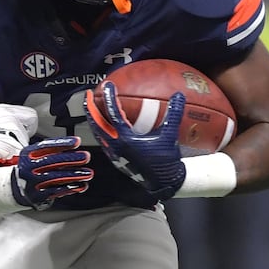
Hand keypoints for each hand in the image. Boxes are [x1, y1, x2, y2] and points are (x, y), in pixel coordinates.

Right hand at [9, 136, 93, 207]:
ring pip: (56, 177)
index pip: (45, 146)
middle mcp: (28, 168)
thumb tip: (74, 144)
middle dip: (71, 159)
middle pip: (51, 162)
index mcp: (27, 155)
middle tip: (85, 157)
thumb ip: (51, 150)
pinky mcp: (38, 196)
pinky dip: (71, 188)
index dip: (62, 143)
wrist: (16, 188)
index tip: (76, 142)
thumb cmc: (31, 168)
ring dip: (74, 175)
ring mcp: (32, 183)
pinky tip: (81, 185)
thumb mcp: (35, 155)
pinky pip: (56, 191)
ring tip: (87, 173)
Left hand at [87, 82, 187, 199]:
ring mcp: (113, 153)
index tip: (107, 86)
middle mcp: (115, 146)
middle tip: (88, 94)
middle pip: (97, 124)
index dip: (110, 98)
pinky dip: (101, 130)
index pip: (113, 114)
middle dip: (90, 108)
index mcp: (126, 139)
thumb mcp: (170, 135)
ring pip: (98, 133)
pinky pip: (103, 141)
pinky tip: (105, 126)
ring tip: (92, 108)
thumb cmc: (166, 160)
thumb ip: (173, 114)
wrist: (163, 183)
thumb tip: (179, 95)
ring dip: (93, 120)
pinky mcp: (115, 158)